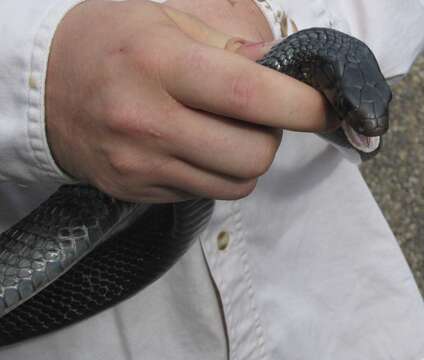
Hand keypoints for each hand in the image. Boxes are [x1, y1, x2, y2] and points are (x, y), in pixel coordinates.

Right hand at [46, 0, 331, 202]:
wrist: (44, 88)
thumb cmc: (106, 42)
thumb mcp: (164, 19)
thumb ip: (228, 42)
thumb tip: (279, 66)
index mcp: (158, 63)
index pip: (249, 95)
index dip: (300, 105)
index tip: (323, 107)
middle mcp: (148, 121)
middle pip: (252, 155)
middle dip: (272, 137)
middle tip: (258, 116)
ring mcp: (141, 164)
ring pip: (235, 184)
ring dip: (246, 160)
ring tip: (224, 132)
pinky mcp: (137, 190)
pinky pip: (204, 193)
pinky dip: (216, 173)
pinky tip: (194, 148)